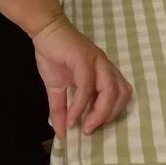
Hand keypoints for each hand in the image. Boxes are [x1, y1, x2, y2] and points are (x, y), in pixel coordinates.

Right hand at [33, 16, 132, 137]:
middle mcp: (105, 65)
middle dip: (108, 117)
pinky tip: (72, 115)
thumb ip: (60, 110)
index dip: (111, 114)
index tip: (93, 127)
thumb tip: (61, 134)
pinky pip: (87, 84)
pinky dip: (81, 104)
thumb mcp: (57, 89)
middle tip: (90, 130)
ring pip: (110, 89)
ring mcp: (96, 60)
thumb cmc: (54, 56)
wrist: (44, 30)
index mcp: (103, 71)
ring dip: (99, 113)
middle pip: (121, 94)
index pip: (121, 94)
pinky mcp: (83, 57)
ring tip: (84, 127)